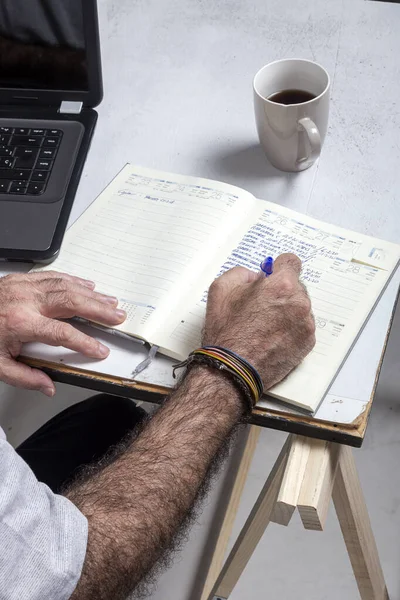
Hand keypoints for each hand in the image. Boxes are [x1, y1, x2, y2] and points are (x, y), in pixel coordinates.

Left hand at [0, 272, 125, 396]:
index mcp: (19, 323)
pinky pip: (53, 275)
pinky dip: (73, 279)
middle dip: (98, 310)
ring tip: (110, 301)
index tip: (100, 350)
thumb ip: (24, 377)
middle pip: (71, 302)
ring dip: (91, 293)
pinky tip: (87, 284)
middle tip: (117, 317)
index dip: (85, 343)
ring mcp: (23, 286)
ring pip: (66, 285)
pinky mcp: (20, 279)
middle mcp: (25, 301)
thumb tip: (48, 386)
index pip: (62, 334)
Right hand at [204, 253, 314, 389]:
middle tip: (261, 306)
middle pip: (295, 286)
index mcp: (281, 285)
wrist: (233, 369)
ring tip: (264, 326)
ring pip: (299, 308)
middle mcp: (299, 302)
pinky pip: (302, 327)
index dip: (278, 268)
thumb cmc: (226, 332)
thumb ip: (241, 273)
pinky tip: (271, 337)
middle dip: (280, 292)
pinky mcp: (308, 343)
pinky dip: (290, 329)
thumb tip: (255, 276)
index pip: (291, 261)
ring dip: (286, 311)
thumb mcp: (221, 289)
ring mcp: (306, 324)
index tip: (272, 276)